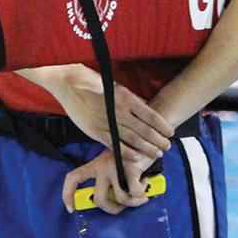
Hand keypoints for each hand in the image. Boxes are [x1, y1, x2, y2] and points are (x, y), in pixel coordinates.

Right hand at [37, 65, 172, 162]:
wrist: (67, 83)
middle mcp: (118, 111)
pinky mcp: (95, 131)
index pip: (150, 115)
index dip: (162, 125)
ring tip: (158, 154)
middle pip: (144, 130)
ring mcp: (107, 122)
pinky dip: (127, 152)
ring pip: (132, 139)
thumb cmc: (90, 80)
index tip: (170, 132)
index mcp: (124, 97)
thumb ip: (129, 97)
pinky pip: (114, 144)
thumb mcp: (114, 84)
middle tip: (167, 146)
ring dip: (147, 148)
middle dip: (158, 140)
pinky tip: (137, 157)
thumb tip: (145, 105)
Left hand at [62, 148, 154, 214]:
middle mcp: (102, 166)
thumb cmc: (129, 154)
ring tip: (139, 193)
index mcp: (95, 165)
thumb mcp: (113, 164)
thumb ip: (108, 179)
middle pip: (99, 199)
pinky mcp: (129, 169)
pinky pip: (135, 194)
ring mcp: (115, 168)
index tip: (70, 209)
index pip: (73, 177)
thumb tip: (111, 202)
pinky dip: (141, 193)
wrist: (145, 140)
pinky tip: (144, 182)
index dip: (67, 194)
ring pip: (120, 199)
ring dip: (133, 202)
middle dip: (112, 209)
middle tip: (122, 207)